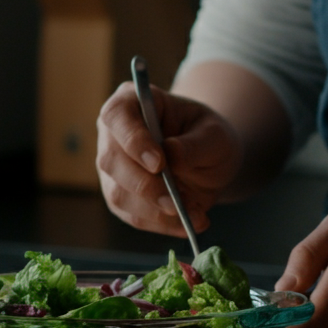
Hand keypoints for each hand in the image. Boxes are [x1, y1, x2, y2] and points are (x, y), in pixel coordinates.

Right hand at [96, 80, 242, 236]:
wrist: (210, 161)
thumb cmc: (209, 137)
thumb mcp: (215, 135)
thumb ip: (195, 144)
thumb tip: (171, 154)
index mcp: (131, 103)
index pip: (117, 116)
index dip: (133, 140)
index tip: (159, 163)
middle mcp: (113, 135)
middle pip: (112, 161)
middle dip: (146, 186)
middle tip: (177, 203)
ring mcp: (114, 169)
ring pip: (119, 194)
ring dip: (157, 211)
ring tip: (195, 214)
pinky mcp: (122, 197)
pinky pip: (134, 217)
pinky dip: (163, 225)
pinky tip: (188, 223)